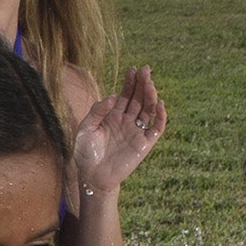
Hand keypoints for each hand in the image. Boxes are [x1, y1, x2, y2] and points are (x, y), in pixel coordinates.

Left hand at [67, 67, 167, 201]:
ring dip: (151, 96)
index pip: (125, 95)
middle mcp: (126, 121)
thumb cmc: (85, 152)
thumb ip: (97, 111)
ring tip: (150, 84)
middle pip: (138, 99)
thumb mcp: (85, 128)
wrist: (92, 176)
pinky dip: (160, 117)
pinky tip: (160, 104)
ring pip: (148, 110)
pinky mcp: (144, 144)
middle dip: (142, 84)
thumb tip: (112, 97)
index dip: (130, 82)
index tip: (133, 69)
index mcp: (113, 115)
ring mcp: (136, 132)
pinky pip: (156, 128)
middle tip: (146, 70)